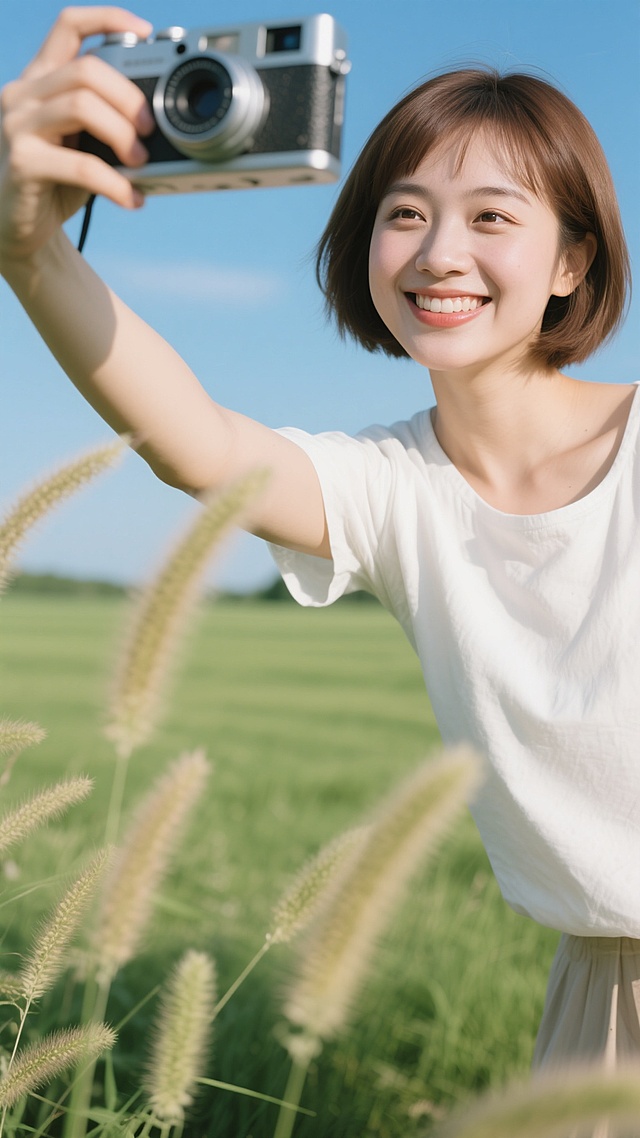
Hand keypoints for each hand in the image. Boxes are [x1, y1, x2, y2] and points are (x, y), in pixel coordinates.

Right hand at [0, 6, 154, 268]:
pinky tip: (132, 199)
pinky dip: (115, 184)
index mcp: (40, 80)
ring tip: (141, 163)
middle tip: (151, 129)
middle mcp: (23, 94)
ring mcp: (17, 126)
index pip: (69, 27)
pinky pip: (80, 165)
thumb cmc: (56, 183)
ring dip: (123, 134)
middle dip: (129, 98)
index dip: (108, 19)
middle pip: (86, 70)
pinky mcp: (22, 163)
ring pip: (81, 105)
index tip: (146, 33)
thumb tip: (159, 125)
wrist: (19, 228)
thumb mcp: (83, 144)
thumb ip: (106, 124)